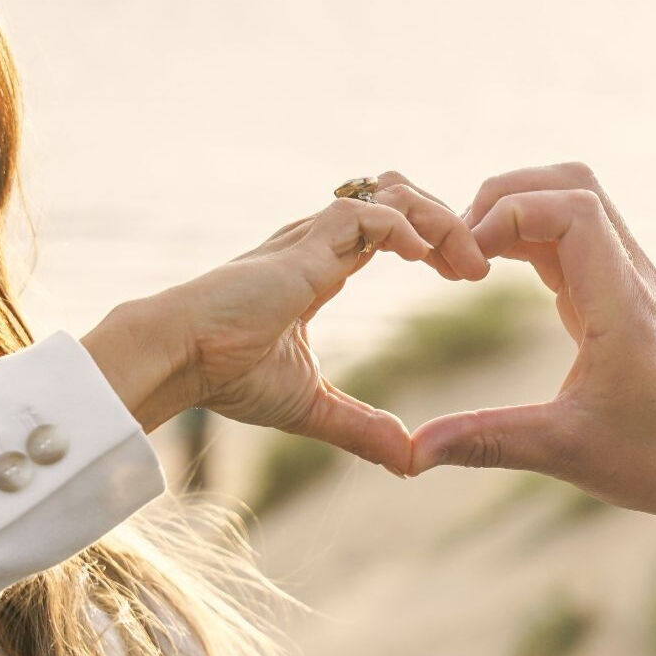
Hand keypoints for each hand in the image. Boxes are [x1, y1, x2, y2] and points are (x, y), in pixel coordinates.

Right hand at [91, 178, 488, 473]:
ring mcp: (312, 237)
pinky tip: (425, 261)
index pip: (391, 228)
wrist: (178, 359)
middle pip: (400, 196)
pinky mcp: (304, 245)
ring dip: (439, 221)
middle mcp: (320, 243)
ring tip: (465, 265)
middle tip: (477, 269)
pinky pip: (368, 214)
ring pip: (391, 194)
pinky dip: (406, 228)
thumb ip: (359, 427)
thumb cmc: (226, 376)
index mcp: (323, 266)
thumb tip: (408, 461)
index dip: (432, 240)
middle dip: (447, 222)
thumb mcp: (309, 405)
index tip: (462, 275)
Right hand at [405, 165, 655, 577]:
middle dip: (506, 197)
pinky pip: (580, 238)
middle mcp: (633, 278)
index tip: (466, 265)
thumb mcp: (568, 452)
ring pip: (578, 203)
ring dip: (520, 212)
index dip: (509, 214)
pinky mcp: (626, 297)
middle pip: (573, 185)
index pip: (572, 208)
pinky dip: (534, 238)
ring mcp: (633, 283)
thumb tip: (413, 453)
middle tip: (458, 248)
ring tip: (471, 257)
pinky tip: (497, 271)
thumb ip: (489, 441)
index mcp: (624, 304)